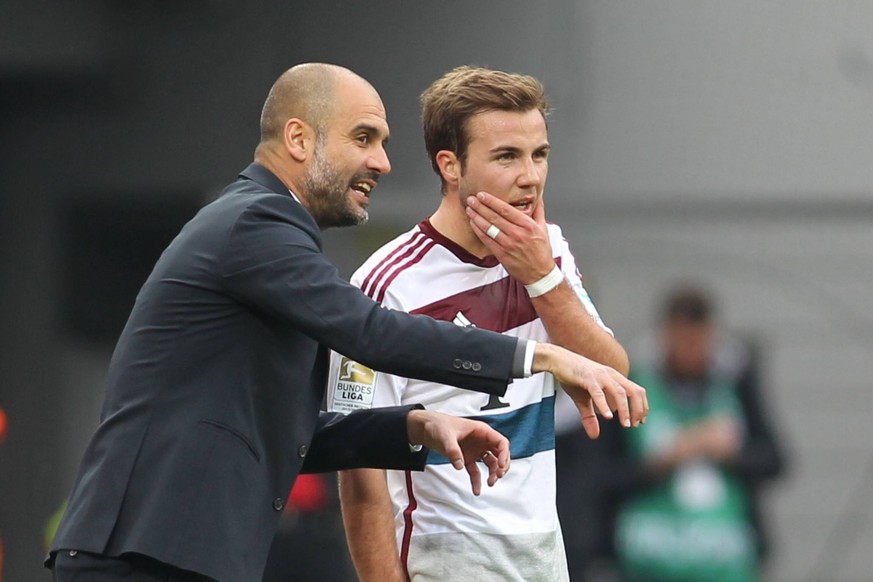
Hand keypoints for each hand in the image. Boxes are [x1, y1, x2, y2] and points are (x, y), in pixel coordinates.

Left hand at [406, 409, 510, 494]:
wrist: (426, 428)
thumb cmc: (438, 425)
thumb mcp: (445, 436)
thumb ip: (453, 451)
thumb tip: (459, 465)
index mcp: (481, 430)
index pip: (500, 442)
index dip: (504, 454)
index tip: (500, 465)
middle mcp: (481, 440)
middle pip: (499, 454)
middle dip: (501, 466)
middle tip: (497, 475)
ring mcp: (475, 450)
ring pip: (490, 463)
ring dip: (492, 474)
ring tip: (490, 483)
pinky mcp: (467, 458)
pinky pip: (476, 471)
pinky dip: (477, 481)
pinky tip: (476, 490)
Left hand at [465, 192, 554, 283]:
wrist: (540, 273)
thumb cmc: (541, 251)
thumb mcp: (544, 228)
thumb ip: (538, 211)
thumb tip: (538, 196)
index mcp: (528, 225)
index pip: (506, 209)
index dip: (492, 201)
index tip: (482, 194)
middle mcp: (517, 234)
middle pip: (494, 217)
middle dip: (480, 206)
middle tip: (471, 199)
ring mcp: (508, 245)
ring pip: (488, 227)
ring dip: (476, 217)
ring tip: (469, 209)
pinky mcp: (501, 254)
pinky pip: (486, 240)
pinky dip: (478, 230)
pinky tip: (473, 223)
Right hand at [533, 343, 648, 437]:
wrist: (557, 359)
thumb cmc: (572, 376)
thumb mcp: (582, 400)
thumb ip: (590, 417)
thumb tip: (594, 436)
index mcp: (614, 378)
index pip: (637, 390)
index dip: (642, 406)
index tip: (640, 421)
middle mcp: (610, 375)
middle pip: (634, 391)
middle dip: (638, 409)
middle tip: (635, 425)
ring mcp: (600, 376)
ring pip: (620, 392)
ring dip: (625, 410)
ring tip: (625, 424)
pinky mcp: (587, 377)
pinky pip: (598, 392)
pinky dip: (604, 405)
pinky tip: (607, 416)